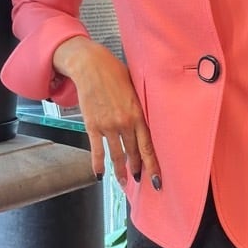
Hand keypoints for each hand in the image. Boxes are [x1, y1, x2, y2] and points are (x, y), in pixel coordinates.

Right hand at [53, 37, 160, 189]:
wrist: (91, 66)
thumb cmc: (115, 74)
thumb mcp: (135, 88)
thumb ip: (141, 107)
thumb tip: (147, 120)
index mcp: (138, 114)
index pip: (148, 147)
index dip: (152, 166)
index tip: (156, 180)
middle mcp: (125, 123)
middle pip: (133, 153)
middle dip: (137, 170)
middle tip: (140, 182)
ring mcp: (108, 125)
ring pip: (116, 155)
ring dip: (120, 171)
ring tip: (123, 182)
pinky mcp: (92, 125)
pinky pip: (97, 149)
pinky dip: (98, 164)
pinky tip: (99, 175)